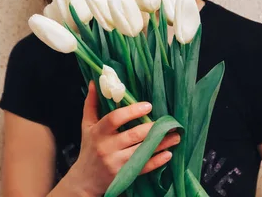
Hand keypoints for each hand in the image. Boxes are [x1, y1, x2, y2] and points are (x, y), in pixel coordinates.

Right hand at [67, 81, 179, 196]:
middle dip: (153, 128)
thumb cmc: (88, 147)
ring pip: (141, 151)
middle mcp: (107, 147)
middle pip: (133, 135)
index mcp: (98, 132)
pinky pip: (143, 167)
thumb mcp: (87, 125)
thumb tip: (95, 82)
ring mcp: (115, 162)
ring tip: (176, 136)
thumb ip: (91, 103)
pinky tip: (168, 154)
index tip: (148, 106)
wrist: (85, 179)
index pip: (115, 118)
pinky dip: (157, 161)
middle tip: (169, 122)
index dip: (132, 111)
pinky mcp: (123, 175)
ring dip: (161, 144)